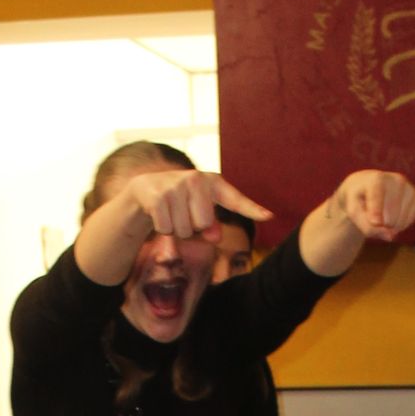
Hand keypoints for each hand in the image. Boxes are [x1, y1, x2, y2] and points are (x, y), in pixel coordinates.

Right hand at [126, 167, 270, 241]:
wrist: (145, 189)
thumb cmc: (180, 204)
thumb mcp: (198, 213)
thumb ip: (211, 228)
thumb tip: (215, 236)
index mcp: (213, 183)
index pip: (235, 199)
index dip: (252, 209)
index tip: (269, 216)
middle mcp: (196, 179)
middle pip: (204, 225)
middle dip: (192, 228)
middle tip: (182, 213)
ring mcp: (176, 185)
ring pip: (184, 230)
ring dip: (176, 229)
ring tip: (171, 212)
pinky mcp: (158, 195)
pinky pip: (167, 229)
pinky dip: (163, 228)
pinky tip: (159, 213)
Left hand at [333, 169, 414, 240]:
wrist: (367, 188)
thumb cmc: (358, 201)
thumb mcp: (354, 213)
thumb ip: (367, 226)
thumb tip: (391, 236)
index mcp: (376, 179)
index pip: (378, 196)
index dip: (376, 211)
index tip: (375, 222)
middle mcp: (396, 180)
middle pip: (391, 217)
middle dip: (382, 226)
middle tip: (374, 220)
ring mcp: (409, 188)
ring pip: (402, 220)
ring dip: (392, 227)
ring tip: (383, 218)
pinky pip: (412, 219)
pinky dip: (403, 224)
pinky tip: (394, 218)